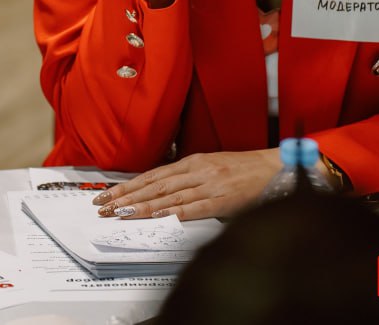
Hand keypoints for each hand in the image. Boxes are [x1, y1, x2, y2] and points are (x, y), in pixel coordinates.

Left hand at [91, 149, 279, 220]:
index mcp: (192, 162)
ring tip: (120, 213)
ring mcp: (209, 185)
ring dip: (142, 206)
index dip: (127, 186)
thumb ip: (187, 179)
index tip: (107, 195)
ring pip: (168, 196)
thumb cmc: (244, 170)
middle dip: (126, 196)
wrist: (275, 168)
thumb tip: (160, 196)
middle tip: (103, 206)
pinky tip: (157, 216)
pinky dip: (174, 212)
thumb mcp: (211, 167)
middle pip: (154, 185)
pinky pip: (194, 207)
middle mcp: (196, 171)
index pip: (151, 175)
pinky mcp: (222, 200)